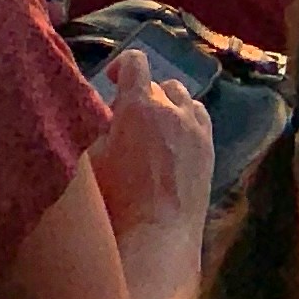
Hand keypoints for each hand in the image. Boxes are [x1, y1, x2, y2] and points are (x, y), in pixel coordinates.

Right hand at [95, 58, 210, 237]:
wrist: (156, 235)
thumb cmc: (113, 201)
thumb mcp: (89, 159)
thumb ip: (92, 127)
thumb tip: (95, 112)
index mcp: (139, 105)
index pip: (135, 63)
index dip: (121, 65)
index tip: (111, 79)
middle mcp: (173, 109)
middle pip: (156, 84)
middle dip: (140, 94)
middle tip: (123, 119)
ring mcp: (196, 129)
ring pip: (182, 99)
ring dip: (166, 105)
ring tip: (151, 127)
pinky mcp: (209, 149)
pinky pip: (199, 118)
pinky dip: (186, 120)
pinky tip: (174, 139)